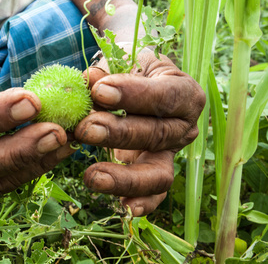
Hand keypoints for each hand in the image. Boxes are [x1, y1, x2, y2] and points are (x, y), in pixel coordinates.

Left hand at [75, 52, 205, 215]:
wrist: (137, 79)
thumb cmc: (130, 68)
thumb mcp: (122, 61)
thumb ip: (107, 73)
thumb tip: (91, 81)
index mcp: (182, 92)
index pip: (164, 95)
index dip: (133, 94)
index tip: (99, 90)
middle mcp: (183, 125)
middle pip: (156, 135)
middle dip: (118, 133)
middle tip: (85, 128)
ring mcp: (171, 152)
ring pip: (158, 173)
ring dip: (125, 176)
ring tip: (91, 175)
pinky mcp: (156, 170)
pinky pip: (155, 194)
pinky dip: (142, 202)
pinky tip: (124, 207)